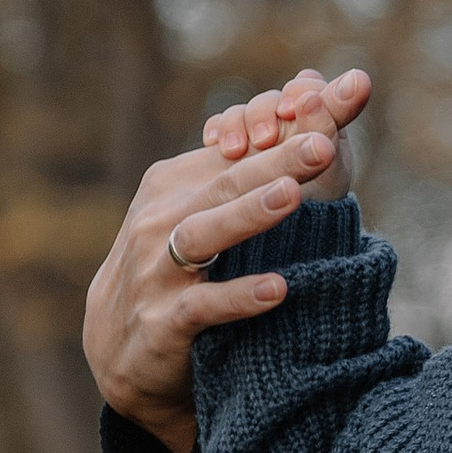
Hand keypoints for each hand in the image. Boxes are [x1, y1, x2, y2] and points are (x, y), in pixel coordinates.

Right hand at [82, 69, 373, 452]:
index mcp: (174, 185)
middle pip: (224, 183)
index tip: (329, 105)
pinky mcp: (163, 322)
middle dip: (275, 160)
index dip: (280, 130)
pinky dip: (239, 296)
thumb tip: (315, 120)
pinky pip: (203, 306)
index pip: (235, 151)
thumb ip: (250, 174)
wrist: (122, 347)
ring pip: (203, 235)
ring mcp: (156, 271)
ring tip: (293, 196)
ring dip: (248, 215)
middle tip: (322, 142)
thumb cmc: (178, 268)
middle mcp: (159, 220)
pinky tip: (279, 287)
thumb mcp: (206, 216)